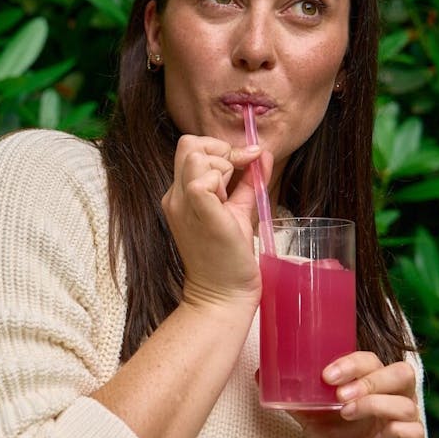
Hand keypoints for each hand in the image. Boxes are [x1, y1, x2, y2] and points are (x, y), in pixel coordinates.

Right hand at [161, 135, 270, 307]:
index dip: (220, 149)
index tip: (243, 168)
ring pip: (197, 156)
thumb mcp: (239, 210)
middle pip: (189, 143)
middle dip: (220, 152)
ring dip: (222, 168)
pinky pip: (203, 179)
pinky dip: (223, 182)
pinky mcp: (198, 213)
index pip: (191, 147)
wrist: (223, 294)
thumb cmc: (229, 257)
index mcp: (181, 193)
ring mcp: (182, 204)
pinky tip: (230, 204)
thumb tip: (263, 153)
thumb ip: (249, 180)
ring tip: (230, 198)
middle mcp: (175, 196)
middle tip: (236, 180)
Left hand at [291, 352, 424, 437]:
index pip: (372, 360)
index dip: (352, 363)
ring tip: (347, 413)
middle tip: (340, 395)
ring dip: (374, 404)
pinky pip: (414, 431)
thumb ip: (294, 398)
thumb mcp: (312, 418)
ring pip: (406, 402)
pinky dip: (394, 431)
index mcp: (374, 384)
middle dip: (369, 381)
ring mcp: (408, 421)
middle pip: (400, 373)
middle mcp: (395, 397)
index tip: (327, 375)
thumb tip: (260, 374)